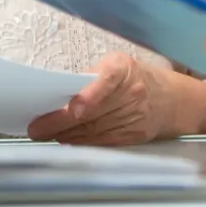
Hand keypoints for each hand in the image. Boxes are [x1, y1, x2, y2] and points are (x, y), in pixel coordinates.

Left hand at [28, 53, 173, 145]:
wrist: (169, 99)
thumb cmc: (133, 77)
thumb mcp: (116, 65)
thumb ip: (91, 78)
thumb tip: (58, 94)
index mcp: (124, 69)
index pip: (106, 82)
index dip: (89, 97)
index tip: (72, 109)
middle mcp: (132, 93)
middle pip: (93, 113)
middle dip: (61, 122)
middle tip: (36, 129)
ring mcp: (135, 117)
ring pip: (94, 131)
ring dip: (66, 134)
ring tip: (46, 133)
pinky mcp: (133, 136)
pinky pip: (102, 141)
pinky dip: (81, 141)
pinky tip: (67, 138)